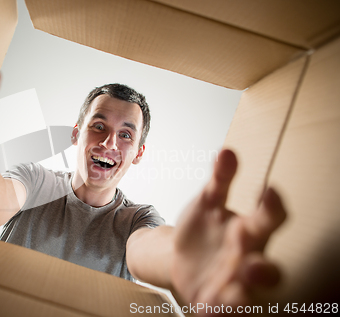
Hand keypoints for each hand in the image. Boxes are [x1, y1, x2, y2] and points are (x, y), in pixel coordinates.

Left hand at [170, 149, 285, 312]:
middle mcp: (247, 259)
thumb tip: (226, 151)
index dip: (272, 206)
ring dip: (243, 296)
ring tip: (233, 293)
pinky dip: (217, 312)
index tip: (268, 190)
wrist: (181, 255)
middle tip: (252, 264)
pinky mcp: (214, 301)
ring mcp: (232, 283)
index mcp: (249, 230)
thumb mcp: (207, 202)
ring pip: (247, 296)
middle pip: (266, 267)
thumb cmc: (204, 227)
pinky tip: (207, 310)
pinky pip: (220, 310)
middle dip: (263, 268)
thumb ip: (219, 180)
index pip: (269, 219)